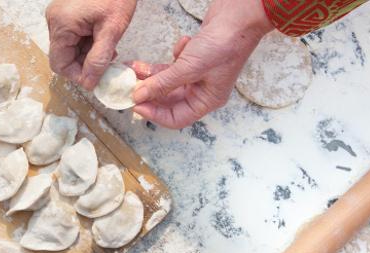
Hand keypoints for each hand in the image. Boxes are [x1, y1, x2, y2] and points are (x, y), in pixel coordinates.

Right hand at [46, 0, 136, 89]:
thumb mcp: (111, 30)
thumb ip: (99, 59)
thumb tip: (89, 83)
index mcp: (61, 25)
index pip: (60, 64)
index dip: (77, 75)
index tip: (96, 78)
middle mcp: (54, 20)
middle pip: (63, 56)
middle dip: (84, 63)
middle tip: (106, 61)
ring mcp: (58, 14)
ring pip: (68, 47)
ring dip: (86, 53)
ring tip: (107, 46)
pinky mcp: (65, 12)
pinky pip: (71, 35)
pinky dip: (85, 41)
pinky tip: (101, 36)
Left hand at [132, 0, 272, 128]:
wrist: (240, 16)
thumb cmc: (224, 44)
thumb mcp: (189, 67)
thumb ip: (162, 83)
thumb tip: (139, 96)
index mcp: (207, 101)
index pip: (176, 118)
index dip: (154, 114)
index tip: (136, 104)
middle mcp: (203, 90)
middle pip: (168, 100)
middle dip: (149, 92)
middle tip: (130, 85)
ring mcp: (198, 74)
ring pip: (168, 80)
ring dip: (153, 74)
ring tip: (135, 67)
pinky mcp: (195, 58)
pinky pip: (175, 64)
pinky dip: (173, 56)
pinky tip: (183, 44)